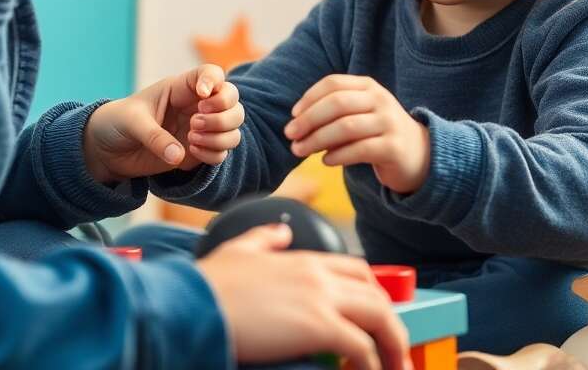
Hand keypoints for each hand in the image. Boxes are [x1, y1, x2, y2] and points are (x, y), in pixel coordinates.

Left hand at [82, 64, 244, 183]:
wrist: (107, 150)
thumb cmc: (117, 123)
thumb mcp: (132, 123)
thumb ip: (154, 137)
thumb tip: (179, 155)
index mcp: (180, 88)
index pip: (212, 74)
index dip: (215, 81)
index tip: (203, 96)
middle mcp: (195, 106)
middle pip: (232, 99)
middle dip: (223, 113)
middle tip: (195, 122)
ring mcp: (199, 129)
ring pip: (233, 127)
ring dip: (221, 134)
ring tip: (192, 139)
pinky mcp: (197, 152)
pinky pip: (222, 152)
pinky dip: (214, 153)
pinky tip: (192, 153)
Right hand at [197, 224, 411, 369]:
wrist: (192, 303)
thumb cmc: (208, 285)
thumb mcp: (238, 251)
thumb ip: (264, 239)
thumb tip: (282, 231)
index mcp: (302, 258)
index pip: (356, 269)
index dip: (373, 293)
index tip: (377, 317)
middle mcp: (318, 275)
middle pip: (376, 295)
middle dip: (392, 323)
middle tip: (395, 349)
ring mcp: (320, 298)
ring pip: (380, 317)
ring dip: (394, 345)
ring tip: (395, 367)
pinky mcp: (318, 326)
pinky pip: (362, 347)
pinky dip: (372, 363)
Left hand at [284, 75, 430, 193]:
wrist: (418, 155)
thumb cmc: (377, 133)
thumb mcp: (359, 113)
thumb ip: (333, 112)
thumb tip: (296, 121)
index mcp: (368, 87)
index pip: (333, 83)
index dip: (309, 98)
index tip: (292, 115)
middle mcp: (380, 100)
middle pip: (337, 104)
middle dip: (309, 119)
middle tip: (290, 134)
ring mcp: (389, 123)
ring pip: (346, 127)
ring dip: (317, 139)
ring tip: (300, 150)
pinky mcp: (394, 148)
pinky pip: (360, 149)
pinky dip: (338, 155)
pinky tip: (326, 161)